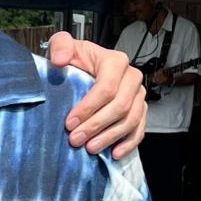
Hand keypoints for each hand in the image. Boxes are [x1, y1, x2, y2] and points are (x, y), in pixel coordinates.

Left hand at [48, 29, 149, 159]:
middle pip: (120, 106)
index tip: (69, 123)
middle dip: (97, 125)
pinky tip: (114, 154)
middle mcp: (132, 77)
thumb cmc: (76, 59)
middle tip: (76, 139)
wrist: (86, 67)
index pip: (107, 87)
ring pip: (131, 120)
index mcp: (115, 61)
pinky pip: (140, 129)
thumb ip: (60, 46)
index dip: (88, 108)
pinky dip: (128, 143)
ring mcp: (139, 95)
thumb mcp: (64, 45)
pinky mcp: (140, 110)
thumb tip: (60, 60)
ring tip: (90, 148)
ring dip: (110, 137)